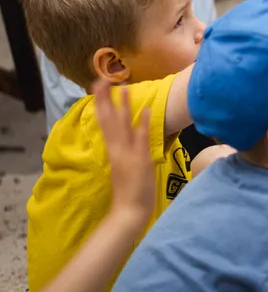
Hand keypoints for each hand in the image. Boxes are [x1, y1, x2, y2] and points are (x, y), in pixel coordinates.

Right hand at [93, 81, 155, 221]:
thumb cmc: (128, 191)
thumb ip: (123, 150)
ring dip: (122, 106)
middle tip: (101, 79)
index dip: (102, 105)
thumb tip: (124, 135)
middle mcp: (118, 149)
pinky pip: (141, 139)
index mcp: (113, 151)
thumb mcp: (123, 166)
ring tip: (121, 87)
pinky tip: (144, 109)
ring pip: (122, 125)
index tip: (99, 87)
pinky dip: (142, 124)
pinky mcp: (140, 160)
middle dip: (105, 99)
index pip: (105, 123)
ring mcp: (128, 154)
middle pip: (109, 120)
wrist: (129, 212)